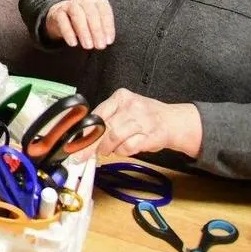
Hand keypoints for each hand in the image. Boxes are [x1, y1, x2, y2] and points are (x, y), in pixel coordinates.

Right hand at [44, 0, 114, 48]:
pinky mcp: (58, 12)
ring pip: (77, 15)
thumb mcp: (98, 22)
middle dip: (97, 30)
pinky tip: (73, 43)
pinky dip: (68, 32)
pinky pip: (63, 21)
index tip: (108, 41)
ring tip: (88, 46)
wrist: (62, 16)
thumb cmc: (86, 21)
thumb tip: (106, 41)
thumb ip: (104, 29)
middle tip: (100, 46)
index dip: (108, 27)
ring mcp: (70, 4)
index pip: (105, 11)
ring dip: (84, 31)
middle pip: (91, 13)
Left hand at [86, 88, 201, 160]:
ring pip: (115, 137)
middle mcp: (132, 106)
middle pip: (105, 127)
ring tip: (106, 151)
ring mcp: (142, 120)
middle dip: (91, 144)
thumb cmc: (145, 116)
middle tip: (83, 155)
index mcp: (121, 97)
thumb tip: (85, 136)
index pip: (98, 114)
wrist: (173, 121)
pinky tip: (123, 149)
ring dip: (107, 148)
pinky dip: (122, 151)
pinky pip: (129, 147)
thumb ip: (107, 118)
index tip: (76, 143)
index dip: (86, 131)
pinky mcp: (151, 136)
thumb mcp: (125, 108)